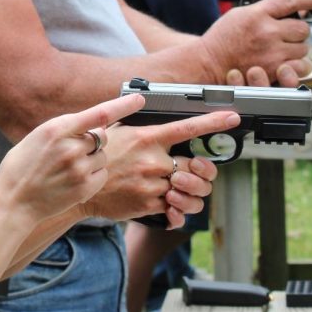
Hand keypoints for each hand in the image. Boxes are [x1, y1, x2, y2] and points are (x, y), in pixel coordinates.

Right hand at [0, 92, 145, 225]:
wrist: (13, 199)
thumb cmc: (23, 165)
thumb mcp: (39, 136)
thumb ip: (67, 129)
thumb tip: (96, 123)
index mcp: (57, 128)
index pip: (99, 113)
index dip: (122, 105)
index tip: (140, 99)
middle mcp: (71, 147)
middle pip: (102, 136)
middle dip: (95, 141)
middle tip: (75, 150)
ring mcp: (79, 168)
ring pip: (103, 156)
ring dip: (93, 159)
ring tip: (70, 169)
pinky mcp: (85, 187)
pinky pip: (102, 174)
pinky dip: (94, 175)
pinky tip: (74, 180)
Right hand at [80, 111, 233, 227]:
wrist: (80, 188)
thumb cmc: (99, 158)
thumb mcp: (114, 131)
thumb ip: (135, 121)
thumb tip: (140, 101)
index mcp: (147, 138)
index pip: (187, 128)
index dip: (213, 122)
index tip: (232, 118)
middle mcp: (153, 162)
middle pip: (198, 167)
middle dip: (203, 172)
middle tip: (196, 172)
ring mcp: (152, 185)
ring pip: (191, 192)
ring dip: (192, 193)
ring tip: (181, 190)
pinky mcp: (149, 205)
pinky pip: (176, 209)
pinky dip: (176, 209)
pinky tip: (169, 204)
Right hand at [201, 0, 311, 84]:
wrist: (208, 63)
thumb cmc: (223, 39)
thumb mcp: (240, 14)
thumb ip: (264, 11)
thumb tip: (291, 10)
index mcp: (257, 13)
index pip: (291, 1)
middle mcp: (267, 31)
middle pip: (303, 28)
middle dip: (297, 32)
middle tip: (284, 36)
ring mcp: (272, 52)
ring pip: (304, 48)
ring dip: (296, 49)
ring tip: (279, 51)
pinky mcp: (275, 71)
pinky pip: (301, 66)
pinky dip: (297, 65)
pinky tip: (286, 63)